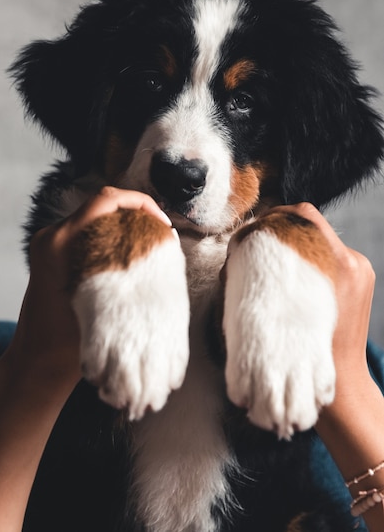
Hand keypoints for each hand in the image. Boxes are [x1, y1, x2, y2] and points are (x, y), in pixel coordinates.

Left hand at [2, 186, 172, 392]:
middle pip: (101, 205)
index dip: (140, 203)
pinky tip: (126, 256)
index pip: (106, 200)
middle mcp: (51, 236)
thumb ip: (132, 267)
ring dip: (122, 225)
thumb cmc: (67, 343)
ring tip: (147, 245)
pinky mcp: (50, 255)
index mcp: (61, 243)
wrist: (35, 364)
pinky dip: (108, 236)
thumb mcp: (106, 302)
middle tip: (159, 234)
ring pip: (94, 218)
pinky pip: (84, 232)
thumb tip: (166, 240)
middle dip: (135, 213)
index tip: (161, 222)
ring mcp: (48, 244)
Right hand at [262, 203, 373, 397]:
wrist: (342, 386)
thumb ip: (256, 275)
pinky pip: (332, 255)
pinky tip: (298, 276)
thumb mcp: (272, 312)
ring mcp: (361, 271)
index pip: (304, 216)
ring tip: (279, 259)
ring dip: (299, 242)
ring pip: (321, 238)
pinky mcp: (362, 279)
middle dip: (285, 227)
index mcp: (337, 266)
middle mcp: (353, 263)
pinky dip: (313, 257)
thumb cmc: (302, 356)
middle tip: (263, 240)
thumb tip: (238, 247)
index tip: (258, 227)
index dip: (277, 215)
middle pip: (313, 223)